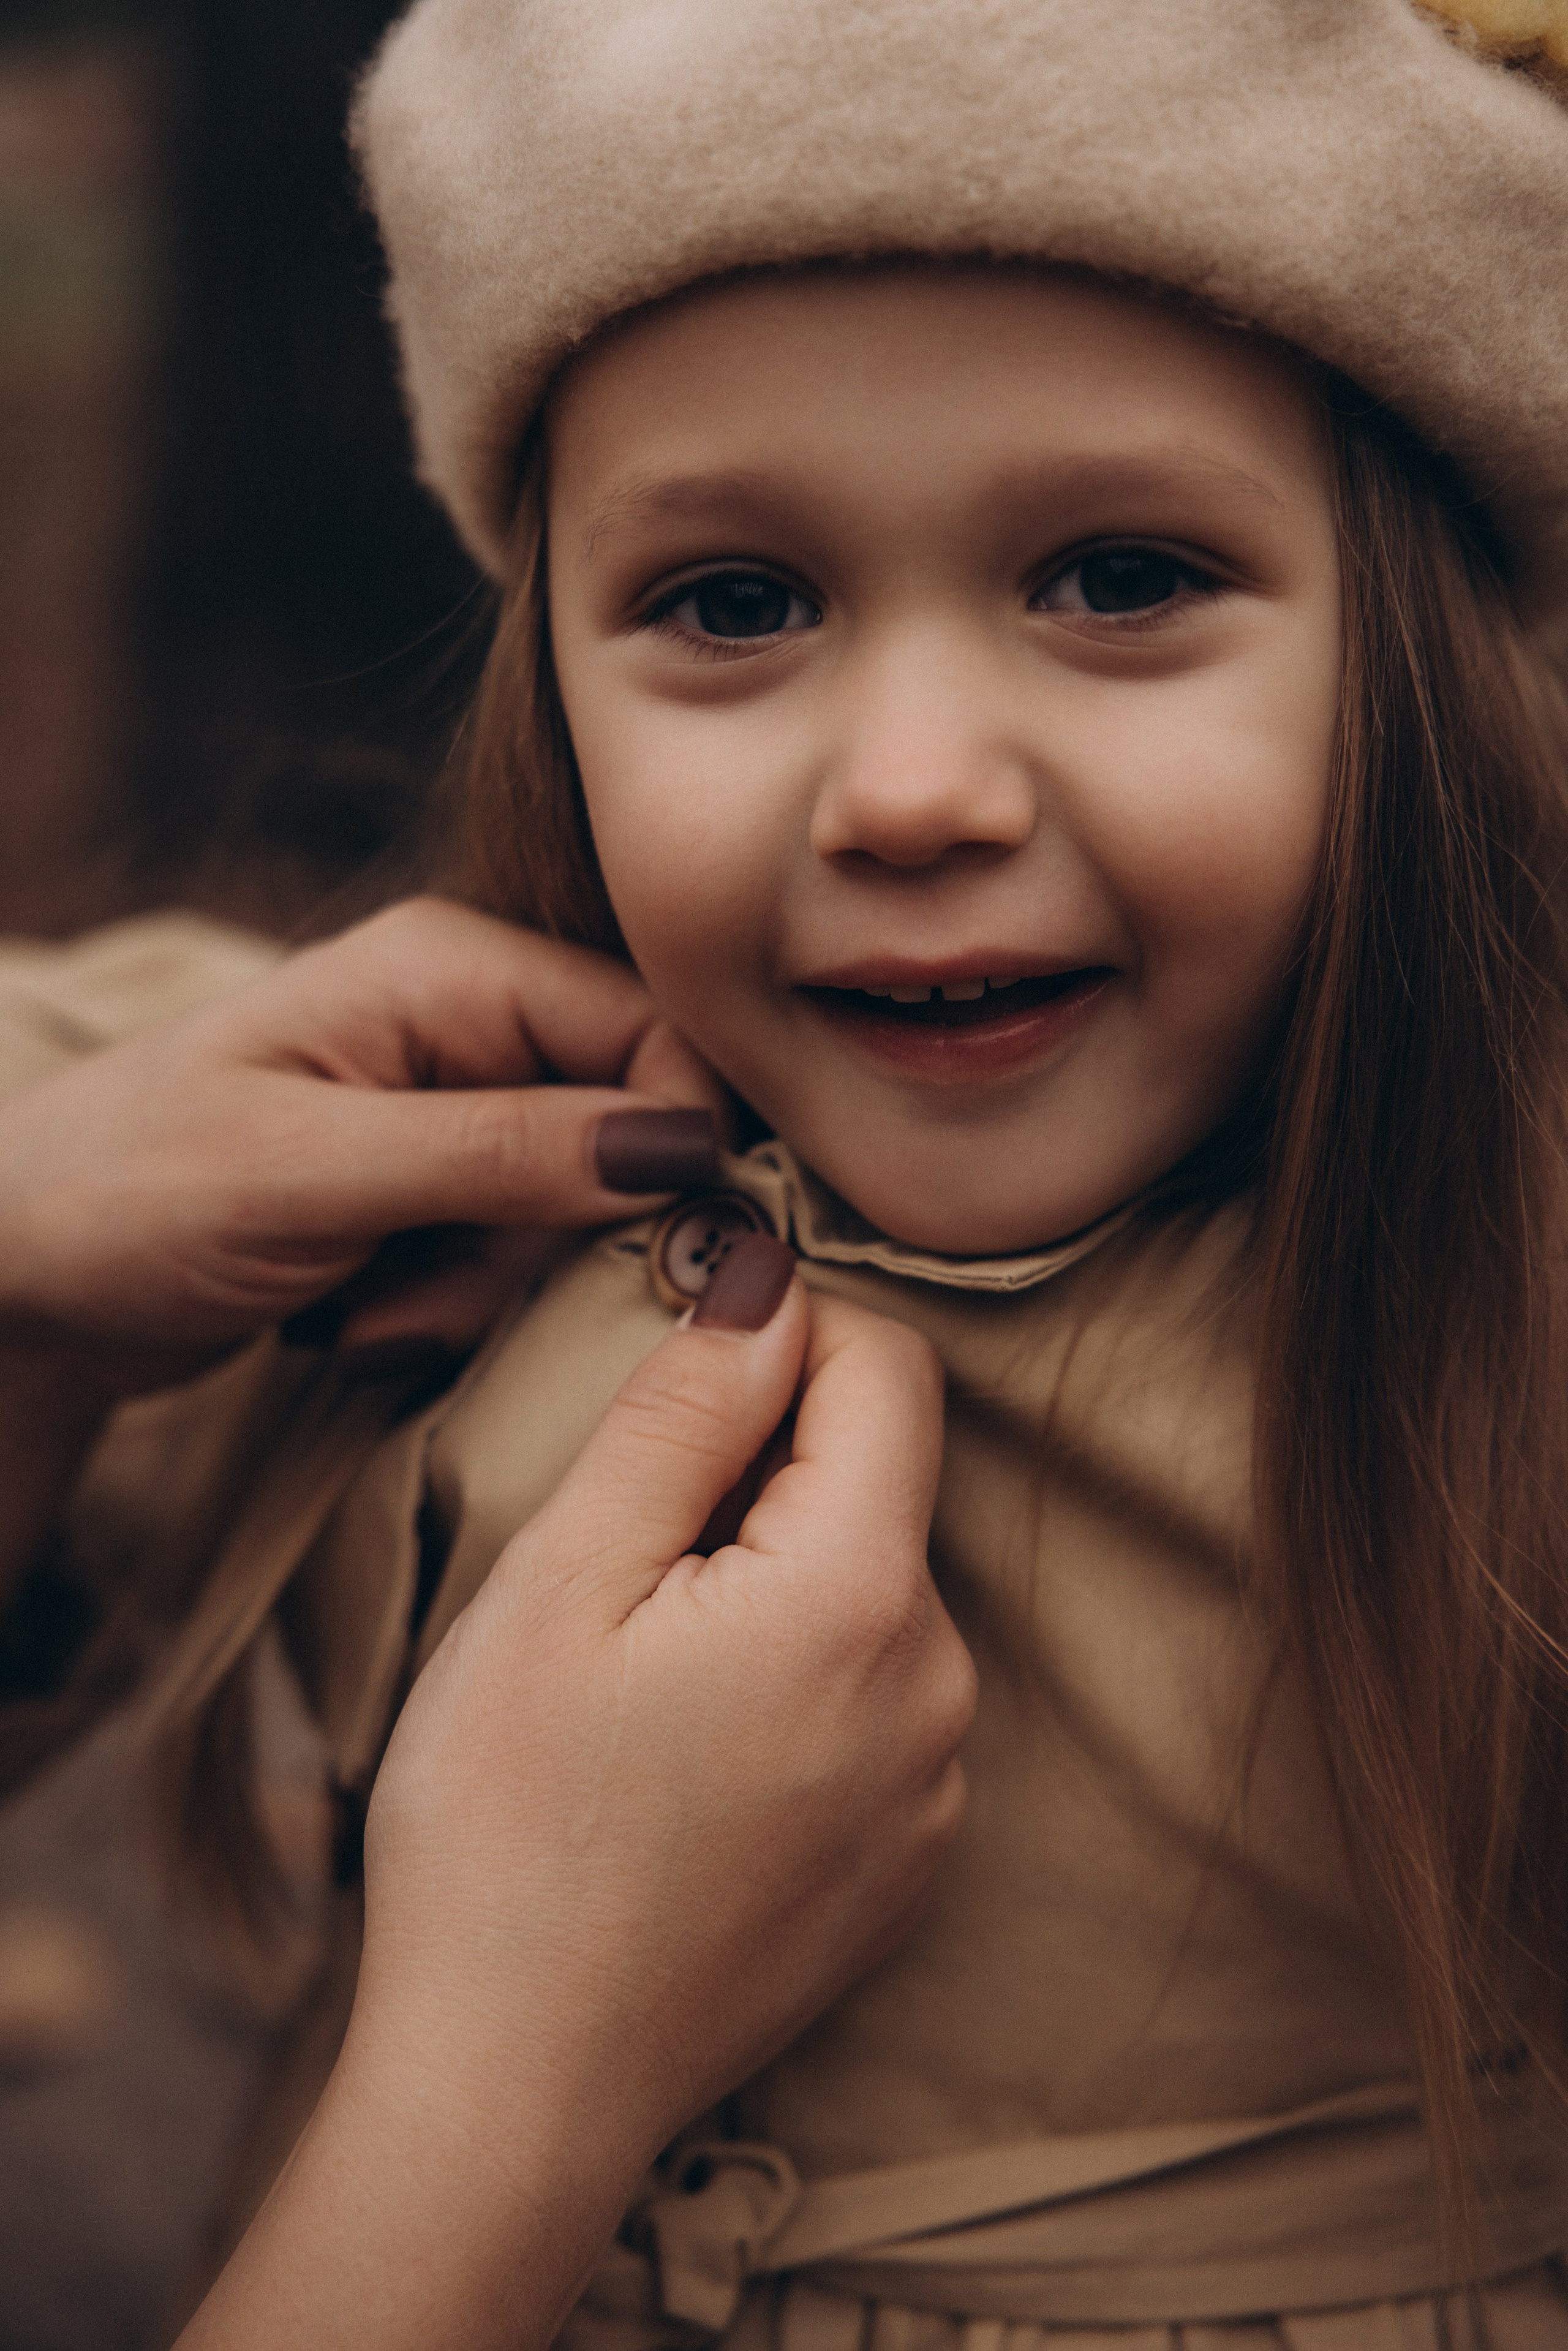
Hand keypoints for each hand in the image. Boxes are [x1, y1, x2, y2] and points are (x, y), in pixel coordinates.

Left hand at [0, 897, 722, 1392]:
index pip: (650, 1034)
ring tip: (361, 1306)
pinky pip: (513, 1257)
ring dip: (478, 1290)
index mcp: (450, 968)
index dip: (674, 1143)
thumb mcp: (310, 1171)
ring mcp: (452, 1109)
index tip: (637, 1247)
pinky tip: (353, 1313)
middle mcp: (467, 1022)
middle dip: (540, 1244)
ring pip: (575, 1215)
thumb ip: (499, 1153)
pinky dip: (446, 1305)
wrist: (18, 1269)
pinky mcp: (434, 1187)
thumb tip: (681, 1145)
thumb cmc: (128, 1192)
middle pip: (624, 1136)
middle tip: (419, 1287)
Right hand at [182, 1238, 974, 2350]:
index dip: (785, 1335)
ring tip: (645, 1674)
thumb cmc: (507, 1831)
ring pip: (876, 1588)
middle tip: (625, 1559)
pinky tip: (692, 1755)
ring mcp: (940, 1786)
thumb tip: (767, 1279)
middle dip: (768, 1470)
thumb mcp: (562, 1582)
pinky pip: (882, 1699)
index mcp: (859, 1597)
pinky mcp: (915, 1858)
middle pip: (883, 1482)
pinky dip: (802, 1681)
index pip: (891, 1369)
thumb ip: (687, 1412)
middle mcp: (942, 1687)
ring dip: (778, 1578)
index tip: (684, 1378)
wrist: (515, 2093)